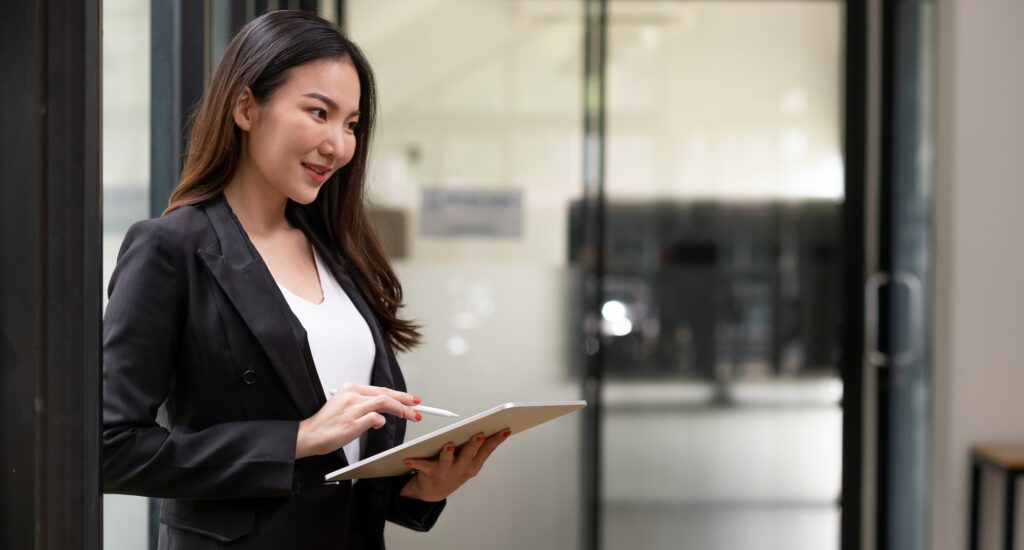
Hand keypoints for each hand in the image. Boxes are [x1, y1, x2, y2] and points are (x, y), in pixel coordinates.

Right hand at [295, 382, 420, 458]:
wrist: (310, 435)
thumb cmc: (327, 423)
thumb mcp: (345, 405)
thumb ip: (364, 403)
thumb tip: (386, 407)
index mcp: (350, 388)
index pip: (381, 389)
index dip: (399, 395)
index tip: (411, 400)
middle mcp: (352, 395)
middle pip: (386, 393)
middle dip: (405, 400)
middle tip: (418, 406)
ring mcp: (353, 408)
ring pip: (384, 402)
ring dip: (400, 409)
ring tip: (410, 415)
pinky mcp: (353, 423)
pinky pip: (376, 418)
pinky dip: (382, 421)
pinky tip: (379, 424)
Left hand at [399, 429, 510, 501]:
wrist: (433, 491)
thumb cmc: (453, 470)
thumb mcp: (469, 462)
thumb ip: (478, 448)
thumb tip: (488, 427)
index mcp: (473, 464)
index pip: (487, 450)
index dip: (496, 440)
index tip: (504, 430)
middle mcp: (461, 469)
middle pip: (468, 455)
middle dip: (474, 445)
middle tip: (479, 435)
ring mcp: (446, 472)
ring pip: (447, 461)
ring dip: (448, 453)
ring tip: (449, 445)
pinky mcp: (429, 473)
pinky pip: (422, 466)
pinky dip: (415, 462)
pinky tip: (408, 458)